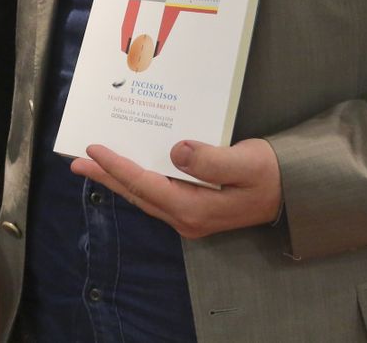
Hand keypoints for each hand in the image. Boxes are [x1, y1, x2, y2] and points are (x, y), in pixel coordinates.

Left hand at [69, 138, 281, 238]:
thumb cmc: (270, 174)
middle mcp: (186, 218)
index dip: (117, 166)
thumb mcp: (246, 162)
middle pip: (137, 194)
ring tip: (91, 163)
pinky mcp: (192, 209)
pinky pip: (155, 194)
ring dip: (117, 179)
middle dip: (105, 176)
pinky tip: (126, 168)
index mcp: (195, 209)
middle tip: (76, 161)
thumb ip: (211, 159)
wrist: (291, 192)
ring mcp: (188, 217)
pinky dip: (136, 180)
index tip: (94, 148)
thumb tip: (177, 151)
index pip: (146, 185)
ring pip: (143, 196)